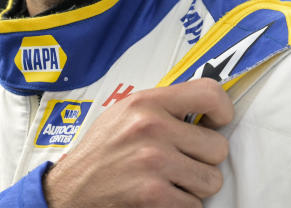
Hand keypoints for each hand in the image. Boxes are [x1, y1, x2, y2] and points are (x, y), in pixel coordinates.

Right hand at [43, 78, 233, 206]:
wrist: (67, 192)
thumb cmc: (100, 154)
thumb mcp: (125, 113)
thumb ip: (163, 107)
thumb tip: (206, 107)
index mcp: (146, 102)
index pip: (209, 93)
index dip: (223, 111)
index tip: (217, 123)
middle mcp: (151, 128)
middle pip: (218, 147)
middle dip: (204, 160)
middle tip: (181, 163)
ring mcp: (154, 162)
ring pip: (212, 180)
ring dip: (194, 187)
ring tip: (169, 181)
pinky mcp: (153, 196)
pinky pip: (195, 206)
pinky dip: (182, 207)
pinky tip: (160, 198)